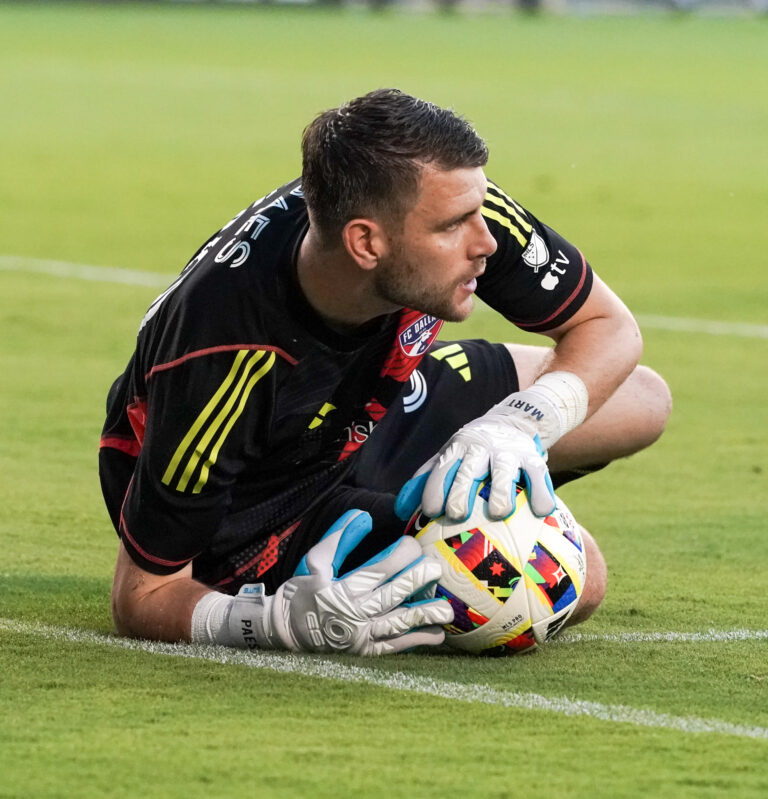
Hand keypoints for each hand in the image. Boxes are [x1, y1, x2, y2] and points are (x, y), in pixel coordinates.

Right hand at [232, 510, 451, 654]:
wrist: (283, 633)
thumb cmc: (300, 592)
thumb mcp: (314, 562)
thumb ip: (339, 538)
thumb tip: (364, 516)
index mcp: (343, 590)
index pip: (378, 571)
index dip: (399, 557)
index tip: (412, 545)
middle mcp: (355, 615)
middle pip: (393, 595)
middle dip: (418, 581)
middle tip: (438, 569)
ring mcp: (362, 637)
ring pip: (399, 624)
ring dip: (424, 616)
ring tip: (447, 610)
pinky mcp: (365, 653)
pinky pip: (394, 647)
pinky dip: (416, 641)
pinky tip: (436, 635)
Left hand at [395, 403, 555, 522]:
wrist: (511, 420)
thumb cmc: (472, 450)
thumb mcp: (447, 456)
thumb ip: (425, 480)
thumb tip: (402, 511)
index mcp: (456, 449)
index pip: (441, 469)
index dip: (434, 490)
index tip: (431, 512)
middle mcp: (480, 449)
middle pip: (469, 471)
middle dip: (461, 493)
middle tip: (457, 514)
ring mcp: (507, 452)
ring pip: (503, 471)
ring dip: (500, 492)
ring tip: (498, 513)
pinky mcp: (532, 458)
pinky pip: (537, 475)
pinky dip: (540, 492)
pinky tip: (541, 511)